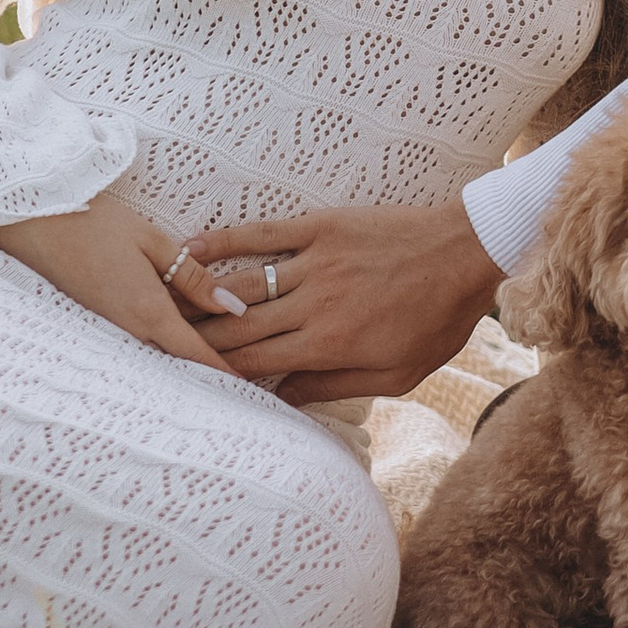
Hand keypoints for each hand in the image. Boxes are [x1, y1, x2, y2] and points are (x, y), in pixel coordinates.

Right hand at [0, 203, 230, 369]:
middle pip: (175, 363)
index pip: (194, 354)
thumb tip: (234, 307)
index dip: (222, 373)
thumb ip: (193, 278)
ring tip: (213, 363)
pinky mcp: (93, 324)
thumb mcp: (153, 242)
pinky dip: (156, 346)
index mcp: (146, 311)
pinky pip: (133, 344)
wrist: (33, 223)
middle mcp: (126, 331)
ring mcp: (106, 331)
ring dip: (180, 361)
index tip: (246, 389)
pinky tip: (171, 337)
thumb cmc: (95, 224)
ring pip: (153, 356)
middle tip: (237, 379)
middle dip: (205, 373)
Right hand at [184, 199, 501, 405]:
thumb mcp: (396, 374)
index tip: (189, 382)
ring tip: (162, 307)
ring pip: (240, 284)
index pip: (257, 364)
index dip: (219, 374)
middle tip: (159, 346)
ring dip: (197, 297)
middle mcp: (315, 303)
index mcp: (331, 343)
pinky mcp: (321, 226)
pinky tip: (189, 246)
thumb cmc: (437, 320)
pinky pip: (262, 232)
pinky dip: (223, 239)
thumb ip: (336, 387)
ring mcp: (316, 261)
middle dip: (197, 340)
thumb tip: (285, 401)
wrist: (468, 253)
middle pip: (238, 326)